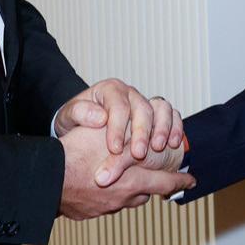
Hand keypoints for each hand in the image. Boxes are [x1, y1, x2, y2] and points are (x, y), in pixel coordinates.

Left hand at [53, 78, 184, 161]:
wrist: (84, 123)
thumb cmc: (77, 119)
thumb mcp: (69, 115)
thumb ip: (79, 113)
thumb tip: (99, 117)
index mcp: (109, 90)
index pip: (117, 106)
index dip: (118, 128)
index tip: (115, 148)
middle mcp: (130, 94)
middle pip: (142, 108)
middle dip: (141, 132)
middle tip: (138, 154)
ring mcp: (145, 102)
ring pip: (161, 108)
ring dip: (162, 128)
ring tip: (158, 148)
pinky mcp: (157, 113)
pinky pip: (172, 114)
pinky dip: (176, 127)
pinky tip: (173, 143)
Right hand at [58, 126, 193, 220]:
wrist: (46, 180)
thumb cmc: (75, 155)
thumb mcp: (106, 135)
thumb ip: (125, 132)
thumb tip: (136, 127)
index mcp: (132, 179)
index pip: (164, 182)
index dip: (180, 181)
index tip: (191, 180)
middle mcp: (122, 197)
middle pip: (147, 193)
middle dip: (157, 188)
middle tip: (168, 187)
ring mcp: (105, 207)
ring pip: (127, 200)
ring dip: (131, 191)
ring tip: (128, 182)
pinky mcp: (88, 212)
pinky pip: (104, 205)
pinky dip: (107, 196)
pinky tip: (99, 187)